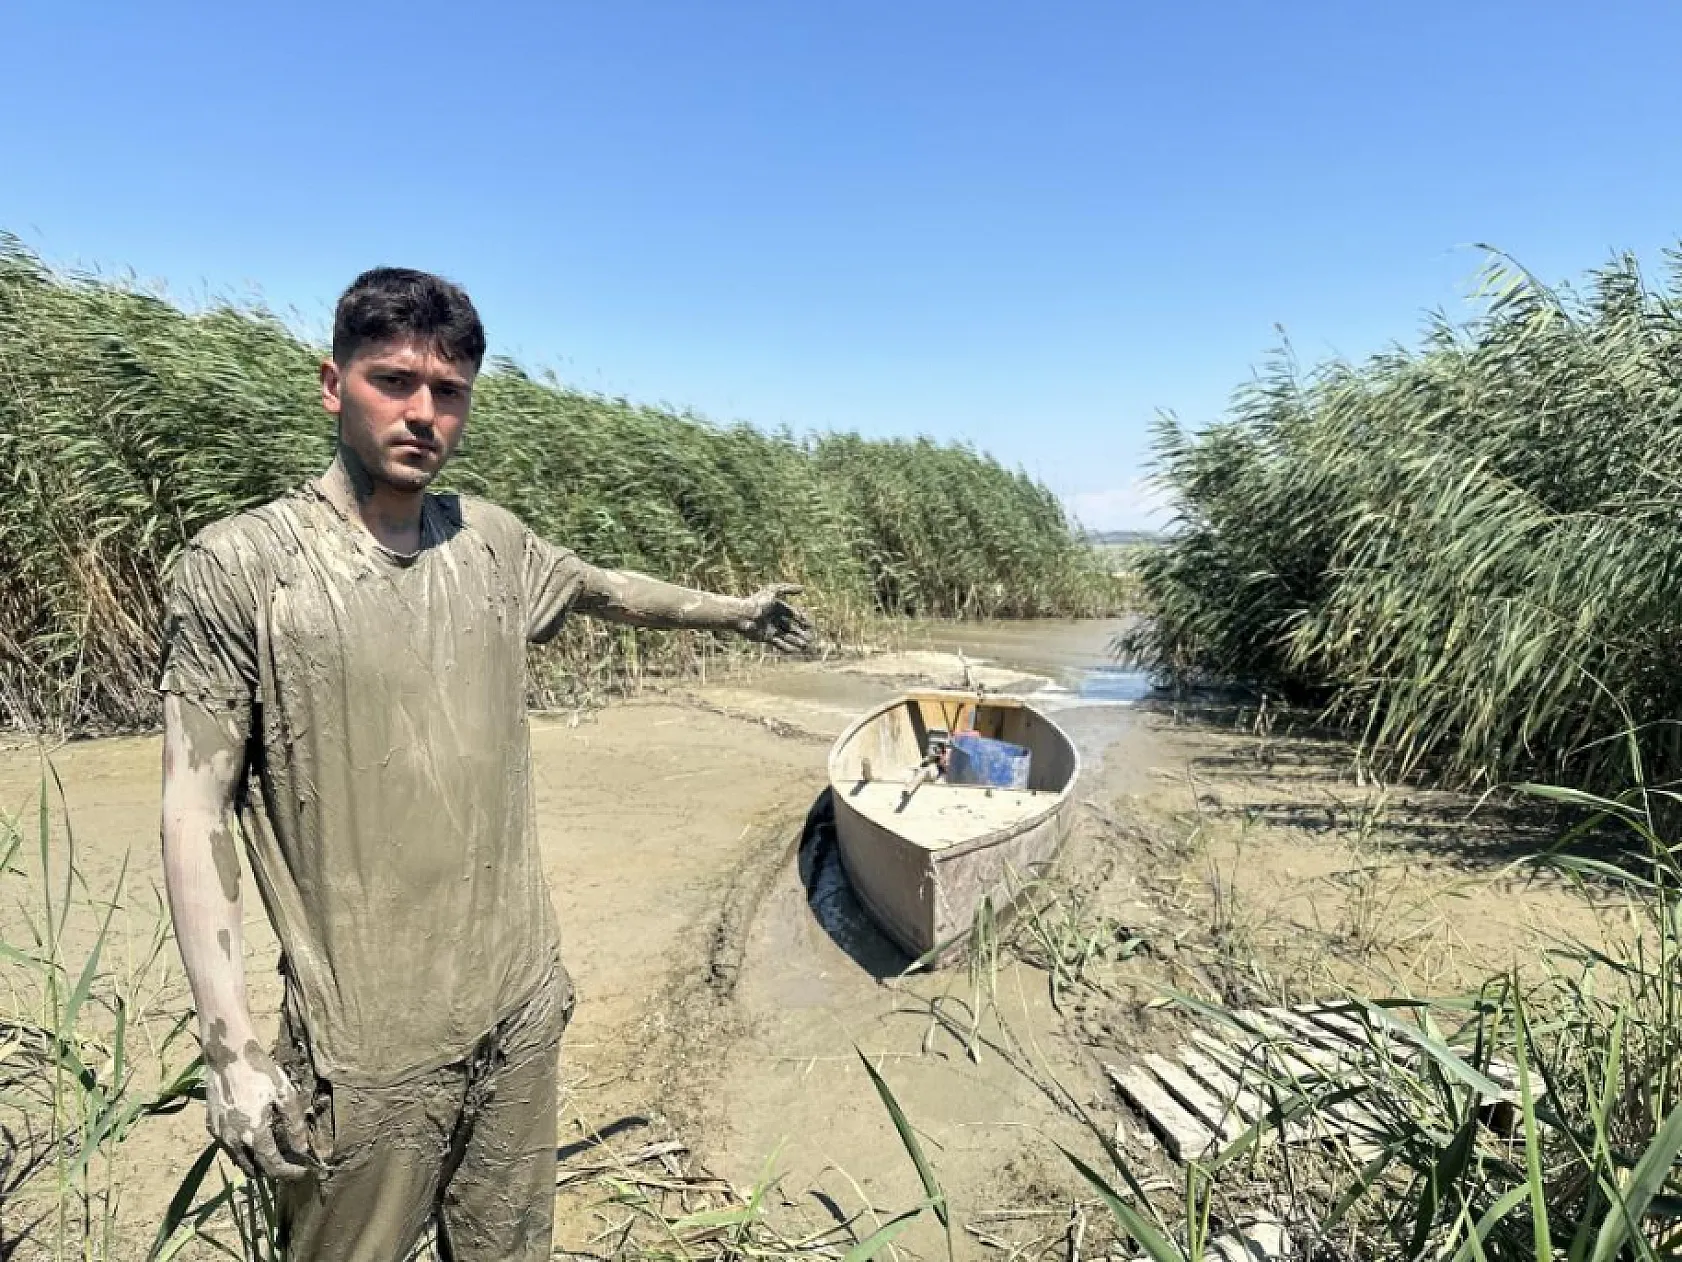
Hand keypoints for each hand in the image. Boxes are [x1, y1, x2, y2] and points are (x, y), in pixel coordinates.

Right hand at [203, 1024, 314, 1180]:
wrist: (228, 1056)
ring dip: (256, 1164)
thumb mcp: (285, 1094)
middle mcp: (233, 1141)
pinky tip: (252, 1141)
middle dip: (274, 1171)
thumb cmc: (260, 1072)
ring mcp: (219, 1135)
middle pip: (255, 1169)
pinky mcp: (211, 1127)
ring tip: (273, 1156)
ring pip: (239, 1161)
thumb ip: (295, 1124)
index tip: (304, 1172)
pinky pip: (228, 1149)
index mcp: (253, 1134)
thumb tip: (302, 1149)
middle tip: (290, 1165)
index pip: (273, 1166)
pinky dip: (242, 1152)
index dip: (290, 1173)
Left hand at [736, 583, 813, 653]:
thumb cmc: (757, 601)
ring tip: (806, 646)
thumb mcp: (773, 591)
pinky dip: (787, 647)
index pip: (794, 615)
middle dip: (801, 633)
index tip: (810, 626)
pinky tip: (795, 651)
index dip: (803, 620)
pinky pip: (779, 643)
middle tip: (811, 638)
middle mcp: (775, 618)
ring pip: (787, 636)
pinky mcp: (766, 637)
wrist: (742, 614)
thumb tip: (803, 589)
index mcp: (778, 608)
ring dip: (797, 641)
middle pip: (792, 626)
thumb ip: (788, 589)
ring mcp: (771, 628)